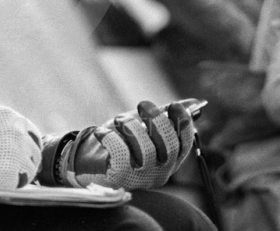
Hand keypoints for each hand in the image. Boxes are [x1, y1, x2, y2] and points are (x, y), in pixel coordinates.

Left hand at [61, 101, 193, 189]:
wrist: (87, 162)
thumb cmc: (120, 142)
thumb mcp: (142, 127)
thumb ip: (164, 117)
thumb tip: (192, 102)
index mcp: (169, 161)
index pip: (184, 145)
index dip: (183, 124)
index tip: (174, 105)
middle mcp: (159, 172)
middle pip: (169, 147)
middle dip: (157, 120)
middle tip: (142, 104)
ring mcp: (141, 178)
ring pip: (146, 150)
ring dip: (132, 127)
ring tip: (119, 119)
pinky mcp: (120, 177)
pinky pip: (121, 154)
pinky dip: (111, 137)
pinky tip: (102, 132)